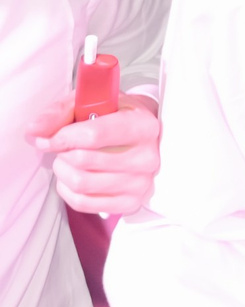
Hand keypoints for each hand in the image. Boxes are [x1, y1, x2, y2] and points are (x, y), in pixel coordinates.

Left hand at [29, 95, 160, 216]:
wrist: (141, 137)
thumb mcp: (89, 104)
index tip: (50, 138)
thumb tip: (35, 131)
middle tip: (64, 148)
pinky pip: (83, 202)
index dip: (61, 137)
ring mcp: (141, 182)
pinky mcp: (131, 202)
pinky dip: (67, 191)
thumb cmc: (113, 117)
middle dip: (62, 154)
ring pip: (81, 183)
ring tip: (67, 161)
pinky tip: (72, 178)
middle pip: (83, 161)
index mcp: (143, 125)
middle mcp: (147, 156)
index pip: (93, 135)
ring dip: (62, 171)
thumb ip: (59, 113)